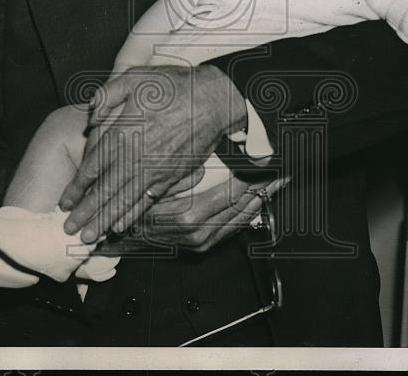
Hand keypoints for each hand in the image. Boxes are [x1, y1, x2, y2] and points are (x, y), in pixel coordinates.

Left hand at [58, 64, 246, 242]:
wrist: (213, 100)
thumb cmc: (173, 86)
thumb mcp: (134, 77)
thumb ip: (107, 96)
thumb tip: (90, 119)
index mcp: (123, 133)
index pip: (92, 167)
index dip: (77, 188)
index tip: (64, 202)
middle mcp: (136, 157)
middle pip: (105, 191)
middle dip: (86, 213)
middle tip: (69, 230)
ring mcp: (154, 169)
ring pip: (124, 200)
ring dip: (104, 220)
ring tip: (89, 238)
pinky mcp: (171, 176)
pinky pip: (147, 200)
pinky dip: (132, 215)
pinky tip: (121, 226)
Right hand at [94, 170, 288, 253]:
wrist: (122, 234)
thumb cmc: (136, 205)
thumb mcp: (154, 183)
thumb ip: (178, 174)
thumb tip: (201, 166)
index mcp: (191, 215)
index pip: (235, 192)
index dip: (256, 176)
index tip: (274, 163)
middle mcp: (201, 232)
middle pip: (245, 205)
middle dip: (265, 186)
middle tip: (284, 168)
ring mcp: (204, 240)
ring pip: (243, 217)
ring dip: (261, 198)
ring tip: (277, 180)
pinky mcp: (204, 244)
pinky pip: (234, 226)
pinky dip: (249, 211)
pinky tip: (258, 199)